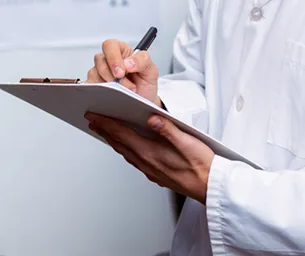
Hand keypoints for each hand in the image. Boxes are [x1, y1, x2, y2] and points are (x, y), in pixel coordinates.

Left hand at [86, 112, 213, 204]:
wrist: (212, 188)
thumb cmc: (203, 165)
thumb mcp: (188, 142)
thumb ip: (168, 129)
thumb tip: (151, 118)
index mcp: (151, 153)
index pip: (122, 135)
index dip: (106, 124)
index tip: (93, 115)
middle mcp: (147, 163)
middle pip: (119, 144)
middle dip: (104, 131)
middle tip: (92, 120)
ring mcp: (151, 170)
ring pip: (125, 152)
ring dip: (113, 140)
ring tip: (105, 131)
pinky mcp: (157, 174)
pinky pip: (134, 159)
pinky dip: (125, 149)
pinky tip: (127, 146)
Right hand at [87, 39, 160, 105]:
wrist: (143, 102)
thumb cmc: (145, 83)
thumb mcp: (151, 70)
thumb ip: (143, 61)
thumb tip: (128, 62)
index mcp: (122, 51)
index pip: (110, 45)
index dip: (113, 57)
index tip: (122, 71)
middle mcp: (109, 60)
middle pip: (99, 59)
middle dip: (110, 73)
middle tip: (122, 84)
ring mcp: (100, 73)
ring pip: (94, 73)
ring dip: (109, 85)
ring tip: (124, 92)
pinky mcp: (95, 86)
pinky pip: (92, 86)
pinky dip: (102, 92)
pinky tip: (113, 95)